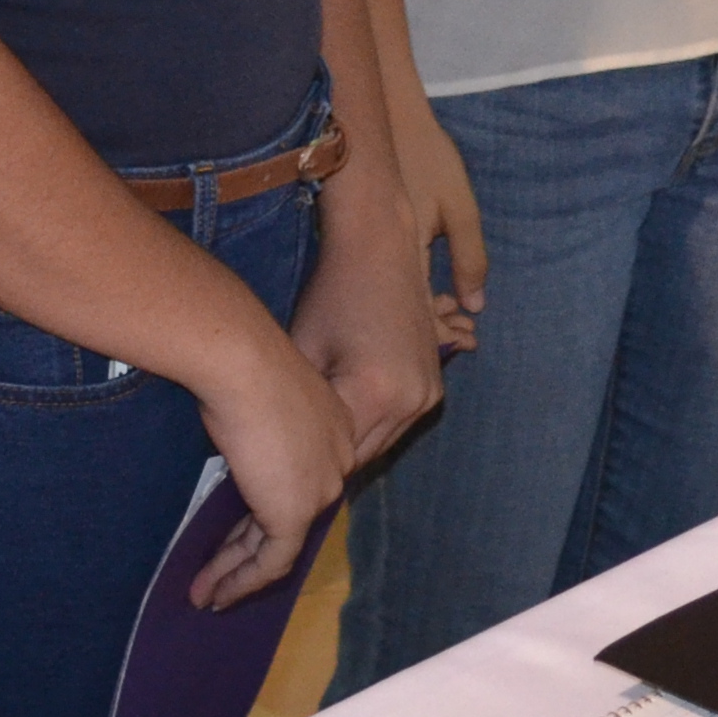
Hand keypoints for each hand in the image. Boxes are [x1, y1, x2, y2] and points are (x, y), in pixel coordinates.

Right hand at [187, 319, 364, 610]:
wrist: (242, 363)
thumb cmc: (239, 367)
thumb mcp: (251, 400)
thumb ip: (253, 432)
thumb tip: (232, 447)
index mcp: (332, 427)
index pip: (297, 480)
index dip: (261, 512)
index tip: (230, 534)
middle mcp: (336, 460)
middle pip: (287, 515)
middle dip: (246, 549)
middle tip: (215, 574)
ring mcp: (319, 488)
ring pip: (277, 545)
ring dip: (235, 574)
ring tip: (203, 596)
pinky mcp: (297, 512)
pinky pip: (271, 562)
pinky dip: (241, 582)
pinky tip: (215, 595)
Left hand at [289, 175, 444, 462]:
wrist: (380, 250)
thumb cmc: (332, 296)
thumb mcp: (306, 355)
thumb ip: (305, 409)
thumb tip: (287, 446)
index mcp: (377, 395)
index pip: (339, 456)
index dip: (310, 462)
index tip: (283, 466)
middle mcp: (412, 402)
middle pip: (365, 455)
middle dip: (332, 459)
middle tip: (297, 458)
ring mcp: (429, 394)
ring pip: (384, 442)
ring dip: (355, 443)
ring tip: (318, 438)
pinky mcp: (434, 385)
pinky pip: (400, 423)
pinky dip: (374, 425)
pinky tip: (345, 414)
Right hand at [393, 97, 485, 350]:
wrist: (389, 120)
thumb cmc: (429, 158)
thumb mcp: (459, 207)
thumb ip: (469, 257)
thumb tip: (476, 305)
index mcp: (405, 258)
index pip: (421, 317)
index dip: (445, 337)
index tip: (470, 341)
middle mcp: (383, 263)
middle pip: (407, 317)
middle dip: (438, 331)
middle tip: (466, 334)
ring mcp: (372, 253)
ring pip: (398, 302)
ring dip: (426, 314)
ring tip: (455, 316)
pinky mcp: (369, 243)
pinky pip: (391, 281)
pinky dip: (414, 294)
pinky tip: (434, 293)